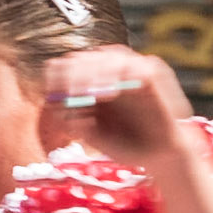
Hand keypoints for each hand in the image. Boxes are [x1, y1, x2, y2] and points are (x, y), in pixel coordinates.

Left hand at [39, 49, 193, 168]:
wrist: (158, 155)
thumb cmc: (124, 144)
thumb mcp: (92, 135)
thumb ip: (75, 121)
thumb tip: (59, 105)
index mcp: (89, 82)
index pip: (66, 65)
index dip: (57, 78)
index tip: (54, 97)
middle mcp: (107, 69)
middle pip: (82, 58)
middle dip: (74, 76)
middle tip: (70, 94)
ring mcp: (130, 67)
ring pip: (107, 57)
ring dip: (95, 74)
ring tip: (89, 94)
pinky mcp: (152, 72)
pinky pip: (134, 65)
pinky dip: (121, 76)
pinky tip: (110, 93)